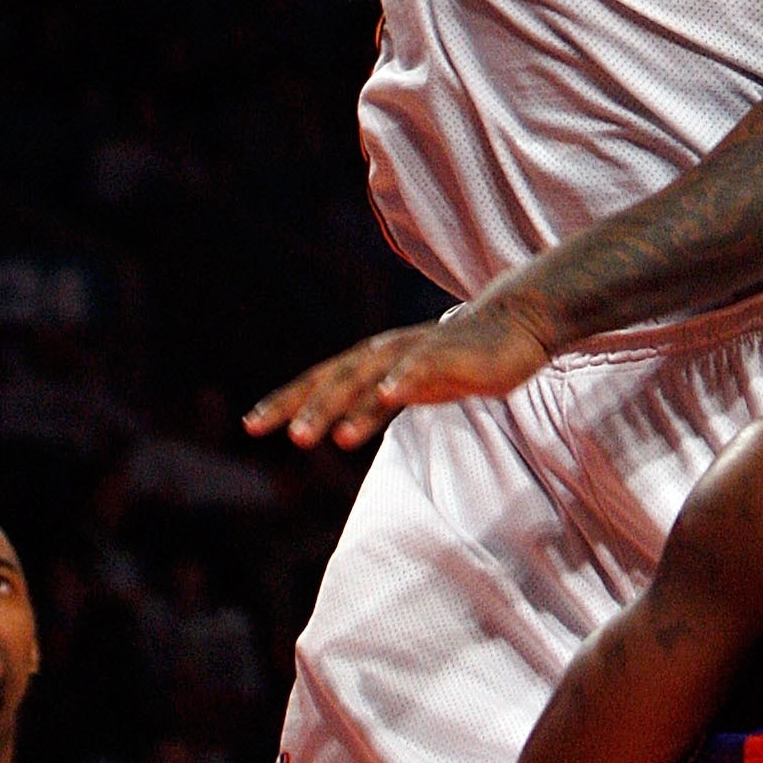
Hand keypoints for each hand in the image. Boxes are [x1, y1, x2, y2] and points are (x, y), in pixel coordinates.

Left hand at [245, 295, 557, 451]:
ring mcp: (415, 352)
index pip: (320, 381)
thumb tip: (337, 426)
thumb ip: (373, 404)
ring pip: (367, 378)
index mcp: (373, 361)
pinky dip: (400, 381)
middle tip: (263, 431)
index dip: (285, 400)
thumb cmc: (456, 360)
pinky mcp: (448, 356)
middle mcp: (385, 353)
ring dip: (336, 405)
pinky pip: (420, 369)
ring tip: (310, 435)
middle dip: (297, 406)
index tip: (250, 425)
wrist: (512, 326)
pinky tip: (386, 397)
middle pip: (333, 380)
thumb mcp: (407, 387)